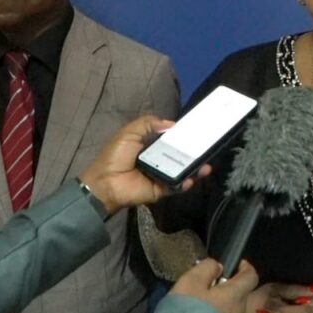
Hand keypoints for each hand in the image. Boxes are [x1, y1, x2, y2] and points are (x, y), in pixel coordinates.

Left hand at [78, 115, 211, 214]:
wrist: (106, 182)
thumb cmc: (115, 156)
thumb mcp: (129, 132)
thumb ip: (148, 123)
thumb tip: (172, 124)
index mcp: (150, 147)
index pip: (171, 141)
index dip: (183, 137)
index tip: (197, 132)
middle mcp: (158, 161)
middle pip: (180, 157)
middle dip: (194, 154)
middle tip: (207, 149)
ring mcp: (161, 176)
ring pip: (182, 172)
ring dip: (195, 169)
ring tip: (207, 166)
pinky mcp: (161, 190)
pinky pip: (177, 186)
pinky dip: (186, 183)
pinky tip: (193, 178)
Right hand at [170, 259, 259, 312]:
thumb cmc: (186, 312)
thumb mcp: (190, 282)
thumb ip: (207, 269)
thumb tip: (218, 267)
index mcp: (236, 296)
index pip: (251, 276)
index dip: (245, 268)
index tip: (237, 265)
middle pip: (240, 296)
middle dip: (228, 290)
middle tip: (208, 289)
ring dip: (222, 308)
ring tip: (201, 309)